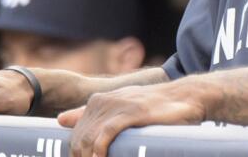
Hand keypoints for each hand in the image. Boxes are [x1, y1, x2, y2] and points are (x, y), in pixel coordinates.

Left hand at [57, 81, 206, 156]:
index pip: (76, 134)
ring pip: (89, 138)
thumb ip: (89, 112)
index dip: (77, 154)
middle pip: (79, 139)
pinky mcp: (131, 112)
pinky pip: (106, 134)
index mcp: (98, 101)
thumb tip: (60, 120)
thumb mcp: (120, 105)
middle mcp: (103, 101)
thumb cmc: (154, 106)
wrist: (186, 96)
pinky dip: (100, 151)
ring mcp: (117, 105)